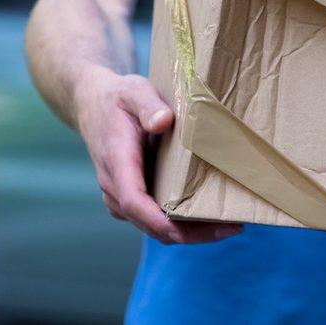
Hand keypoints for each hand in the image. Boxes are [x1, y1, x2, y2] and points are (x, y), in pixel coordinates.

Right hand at [74, 66, 242, 243]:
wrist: (93, 105)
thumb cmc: (118, 98)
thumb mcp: (134, 91)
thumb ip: (148, 106)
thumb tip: (163, 122)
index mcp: (116, 162)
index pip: (133, 201)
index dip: (160, 220)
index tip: (190, 228)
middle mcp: (115, 186)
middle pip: (149, 223)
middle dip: (189, 233)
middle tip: (232, 228)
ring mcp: (122, 195)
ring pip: (154, 226)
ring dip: (190, 232)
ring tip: (230, 225)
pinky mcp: (133, 196)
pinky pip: (155, 218)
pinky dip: (182, 224)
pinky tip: (211, 217)